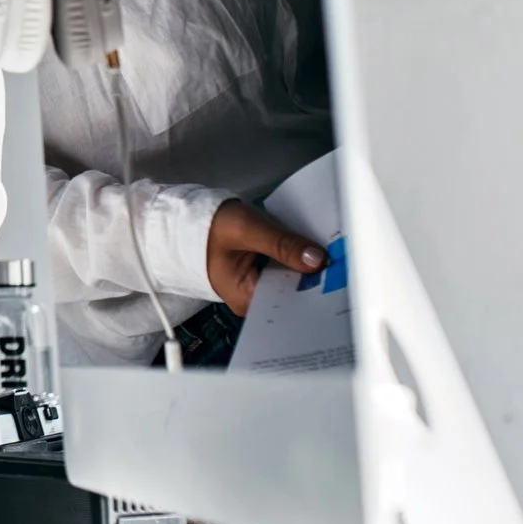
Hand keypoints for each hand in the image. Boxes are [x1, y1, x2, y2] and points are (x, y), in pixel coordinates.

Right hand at [205, 200, 325, 316]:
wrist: (185, 220)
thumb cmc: (206, 227)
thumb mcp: (246, 229)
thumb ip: (282, 244)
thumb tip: (317, 259)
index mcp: (246, 299)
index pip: (291, 302)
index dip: (316, 288)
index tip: (337, 273)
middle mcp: (254, 300)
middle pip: (295, 293)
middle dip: (314, 276)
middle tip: (337, 259)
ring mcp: (258, 288)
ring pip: (293, 281)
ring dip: (308, 267)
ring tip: (325, 254)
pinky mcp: (263, 276)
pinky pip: (287, 272)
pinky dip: (298, 261)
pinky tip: (310, 252)